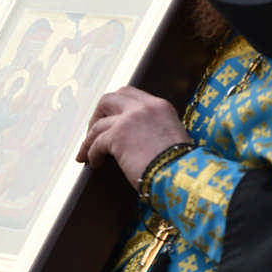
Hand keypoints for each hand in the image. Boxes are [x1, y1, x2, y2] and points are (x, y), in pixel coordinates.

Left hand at [76, 86, 190, 188]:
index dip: (116, 106)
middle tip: (93, 132)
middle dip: (98, 114)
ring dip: (89, 138)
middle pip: (109, 99)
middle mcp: (144, 107)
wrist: (184, 177)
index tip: (110, 118)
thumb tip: (136, 138)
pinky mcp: (118, 135)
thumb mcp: (172, 137)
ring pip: (99, 123)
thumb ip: (155, 129)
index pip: (130, 94)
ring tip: (86, 153)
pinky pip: (96, 142)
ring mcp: (129, 119)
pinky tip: (94, 162)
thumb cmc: (182, 166)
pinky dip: (91, 152)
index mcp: (160, 106)